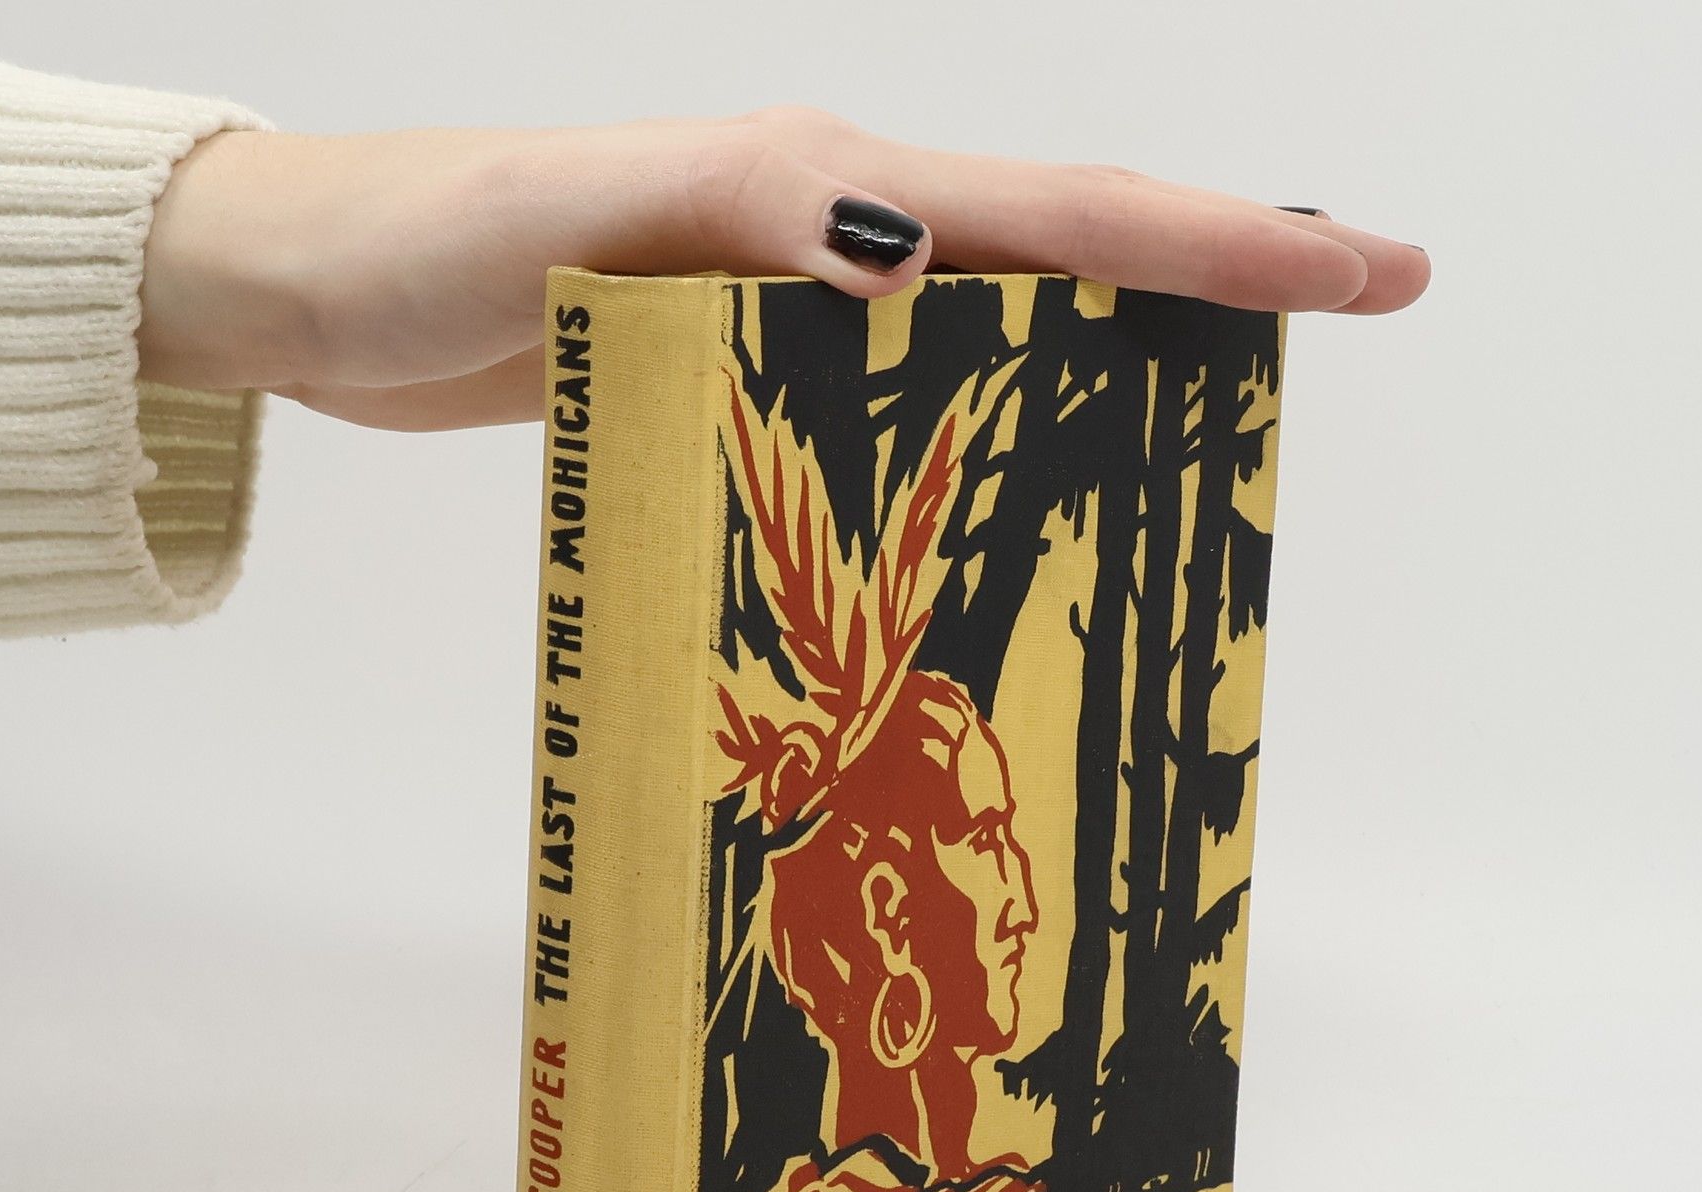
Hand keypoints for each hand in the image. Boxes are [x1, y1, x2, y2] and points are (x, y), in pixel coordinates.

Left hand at [138, 108, 1429, 431]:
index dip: (1227, 243)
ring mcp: (798, 312)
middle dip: (1215, 290)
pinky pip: (903, 404)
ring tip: (1219, 434)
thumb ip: (751, 214)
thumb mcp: (589, 215)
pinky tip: (1011, 491)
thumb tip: (924, 258)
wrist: (333, 293)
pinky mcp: (749, 376)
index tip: (1368, 270)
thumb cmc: (436, 242)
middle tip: (1344, 328)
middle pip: (1069, 259)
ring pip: (1000, 337)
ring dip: (1114, 371)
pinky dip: (983, 440)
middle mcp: (836, 241)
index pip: (1069, 210)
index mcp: (831, 191)